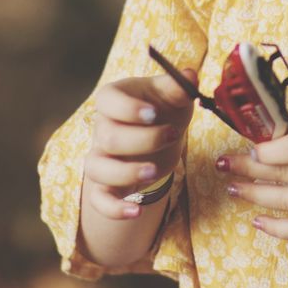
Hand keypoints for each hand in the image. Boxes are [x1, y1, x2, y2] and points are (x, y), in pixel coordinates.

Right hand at [83, 70, 195, 218]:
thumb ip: (180, 86)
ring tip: (154, 172)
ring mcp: (101, 156)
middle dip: (141, 140)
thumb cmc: (164, 108)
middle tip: (172, 135)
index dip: (128, 108)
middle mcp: (102, 127)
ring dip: (125, 172)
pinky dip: (113, 208)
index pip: (107, 101)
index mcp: (114, 99)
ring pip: (97, 168)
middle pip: (109, 136)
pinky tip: (136, 212)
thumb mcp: (173, 95)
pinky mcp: (105, 183)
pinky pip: (98, 199)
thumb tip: (190, 75)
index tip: (154, 114)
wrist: (160, 133)